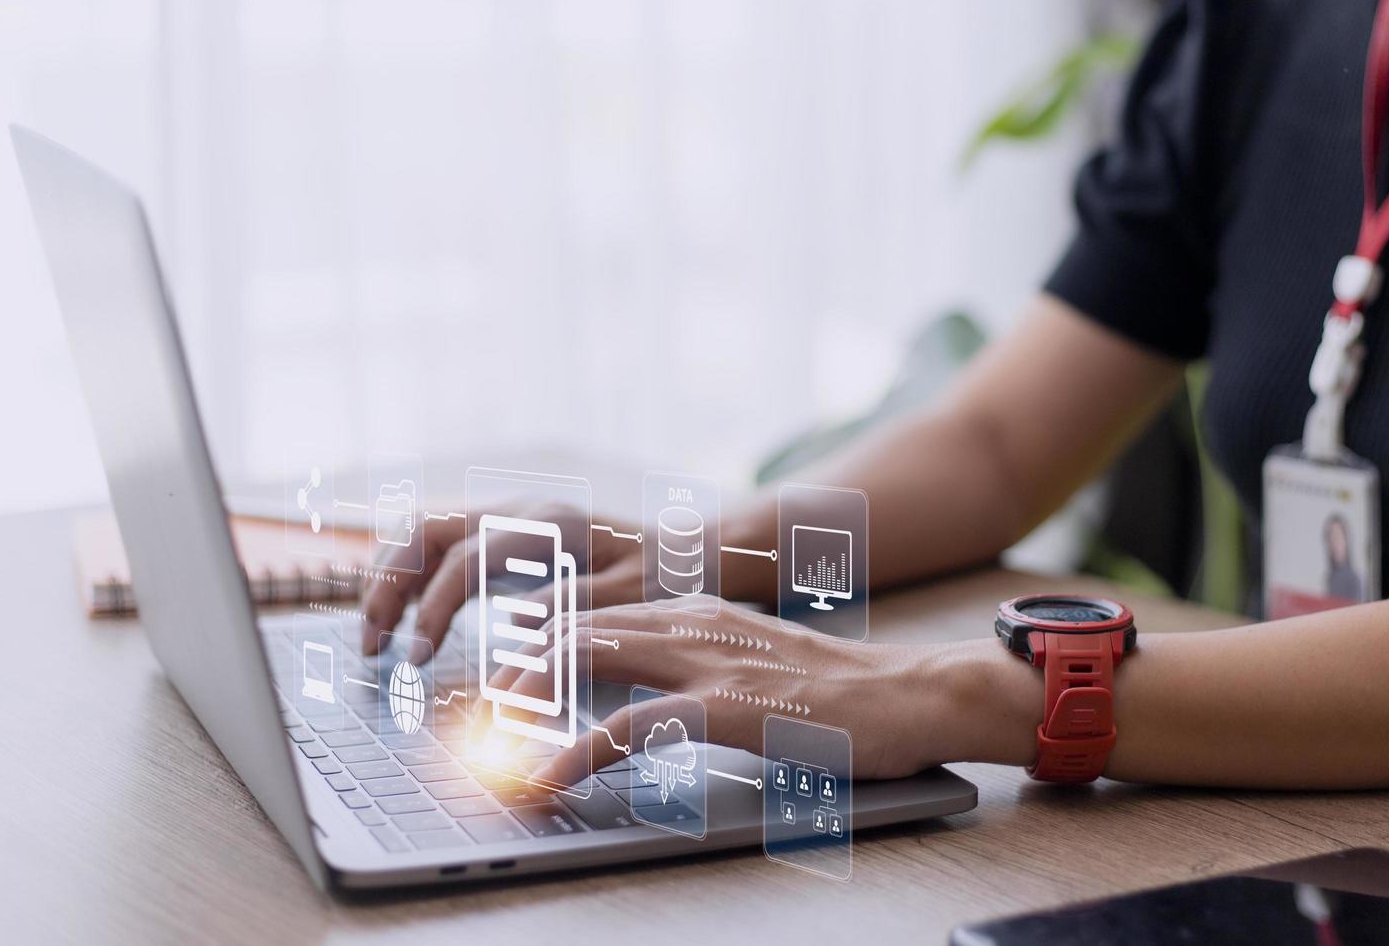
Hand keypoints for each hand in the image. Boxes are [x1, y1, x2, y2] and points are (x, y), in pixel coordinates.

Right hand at [359, 503, 642, 657]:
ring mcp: (507, 517)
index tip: (417, 658)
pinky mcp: (503, 534)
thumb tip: (514, 621)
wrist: (681, 549)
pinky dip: (410, 575)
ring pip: (422, 530)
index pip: (465, 558)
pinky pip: (439, 545)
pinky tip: (403, 617)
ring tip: (375, 634)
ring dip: (388, 576)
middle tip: (370, 644)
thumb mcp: (631, 596)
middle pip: (425, 529)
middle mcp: (519, 510)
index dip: (433, 607)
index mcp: (549, 525)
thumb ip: (576, 604)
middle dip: (386, 583)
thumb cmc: (661, 576)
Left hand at [473, 599, 1043, 786]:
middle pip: (575, 625)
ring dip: (526, 698)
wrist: (918, 694)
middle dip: (512, 665)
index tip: (498, 679)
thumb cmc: (847, 695)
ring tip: (484, 739)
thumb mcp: (759, 668)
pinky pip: (630, 724)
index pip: (596, 612)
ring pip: (588, 658)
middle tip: (470, 709)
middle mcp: (695, 622)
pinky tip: (547, 778)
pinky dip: (577, 750)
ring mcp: (710, 659)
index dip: (537, 642)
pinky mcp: (728, 704)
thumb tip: (646, 705)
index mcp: (701, 612)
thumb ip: (701, 674)